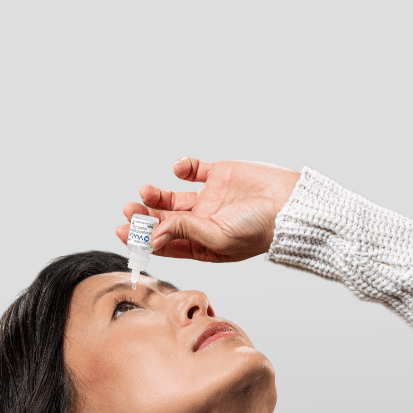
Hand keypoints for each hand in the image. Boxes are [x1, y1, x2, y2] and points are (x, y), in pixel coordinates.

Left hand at [116, 157, 301, 262]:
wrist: (291, 204)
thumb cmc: (260, 230)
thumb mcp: (218, 237)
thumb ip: (185, 232)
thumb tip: (152, 235)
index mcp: (202, 246)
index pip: (165, 243)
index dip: (142, 238)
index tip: (122, 231)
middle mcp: (203, 223)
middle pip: (164, 221)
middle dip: (144, 216)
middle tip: (128, 209)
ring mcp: (210, 199)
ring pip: (172, 198)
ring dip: (156, 195)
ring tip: (145, 192)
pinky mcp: (218, 175)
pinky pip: (193, 170)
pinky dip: (182, 167)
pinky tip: (179, 169)